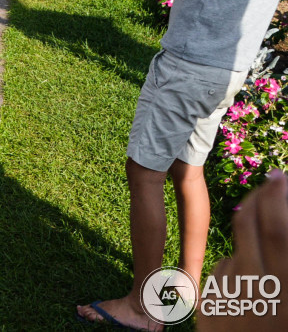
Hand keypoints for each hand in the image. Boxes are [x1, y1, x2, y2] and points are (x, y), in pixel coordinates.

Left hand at [198, 170, 287, 330]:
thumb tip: (281, 223)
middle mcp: (255, 284)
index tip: (279, 176)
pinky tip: (254, 289)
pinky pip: (227, 274)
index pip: (277, 227)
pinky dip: (241, 270)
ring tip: (270, 244)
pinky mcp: (213, 302)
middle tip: (271, 183)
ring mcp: (230, 292)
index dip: (277, 196)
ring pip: (239, 249)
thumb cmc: (282, 323)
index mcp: (286, 283)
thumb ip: (285, 255)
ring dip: (253, 239)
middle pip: (249, 224)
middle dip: (261, 199)